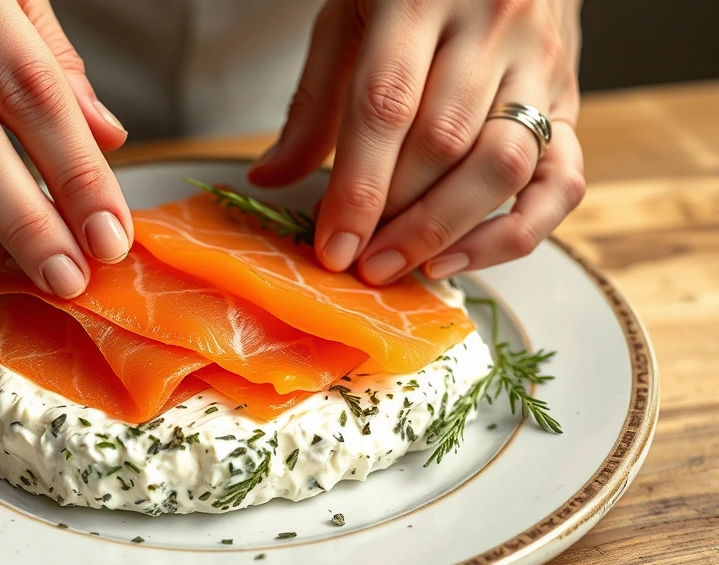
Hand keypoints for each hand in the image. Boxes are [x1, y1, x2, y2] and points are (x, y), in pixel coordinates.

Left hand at [249, 0, 584, 283]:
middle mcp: (490, 26)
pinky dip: (512, 234)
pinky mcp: (570, 99)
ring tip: (397, 264)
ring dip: (444, 230)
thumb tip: (270, 177)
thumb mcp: (349, 16)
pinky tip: (458, 257)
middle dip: (395, 216)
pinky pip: (560, 182)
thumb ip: (314, 100)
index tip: (334, 244)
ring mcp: (538, 63)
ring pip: (501, 164)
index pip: (386, 104)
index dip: (358, 186)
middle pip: (442, 141)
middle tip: (359, 259)